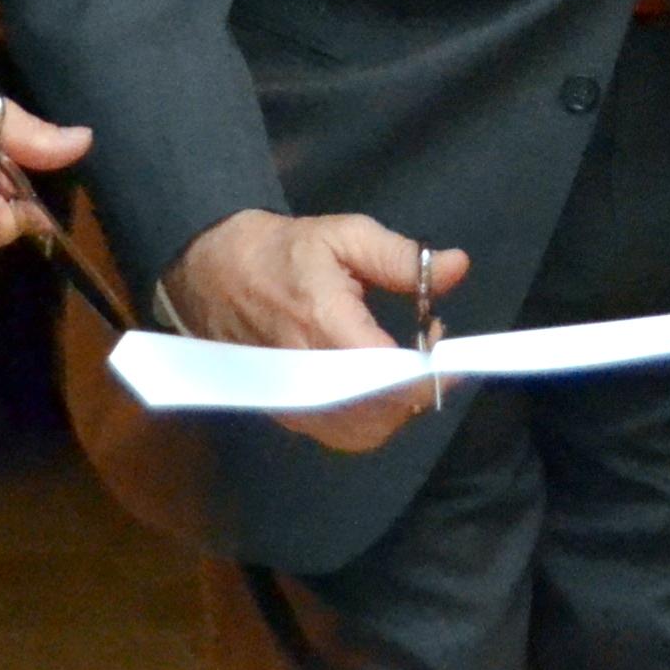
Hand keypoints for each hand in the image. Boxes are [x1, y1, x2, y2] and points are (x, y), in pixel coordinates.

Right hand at [161, 209, 472, 451]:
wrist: (211, 273)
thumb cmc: (282, 251)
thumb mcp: (345, 236)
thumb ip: (402, 257)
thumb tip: (458, 267)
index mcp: (323, 326)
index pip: (390, 374)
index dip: (430, 370)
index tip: (446, 343)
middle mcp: (307, 377)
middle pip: (383, 413)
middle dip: (417, 389)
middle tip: (428, 351)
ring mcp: (294, 403)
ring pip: (364, 432)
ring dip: (397, 407)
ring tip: (405, 366)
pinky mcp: (288, 414)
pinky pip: (342, 434)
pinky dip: (371, 418)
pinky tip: (378, 384)